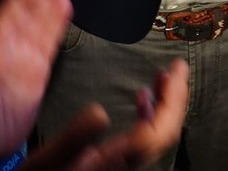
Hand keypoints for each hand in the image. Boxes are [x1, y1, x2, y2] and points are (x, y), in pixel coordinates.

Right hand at [24, 61, 188, 170]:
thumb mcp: (49, 161)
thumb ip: (74, 138)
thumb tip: (101, 112)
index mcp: (114, 164)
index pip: (155, 133)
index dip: (171, 101)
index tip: (174, 71)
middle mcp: (126, 166)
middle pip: (163, 134)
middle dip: (175, 98)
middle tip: (178, 67)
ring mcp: (124, 166)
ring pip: (157, 136)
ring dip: (164, 104)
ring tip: (163, 76)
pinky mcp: (117, 162)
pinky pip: (145, 138)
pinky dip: (149, 114)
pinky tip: (142, 98)